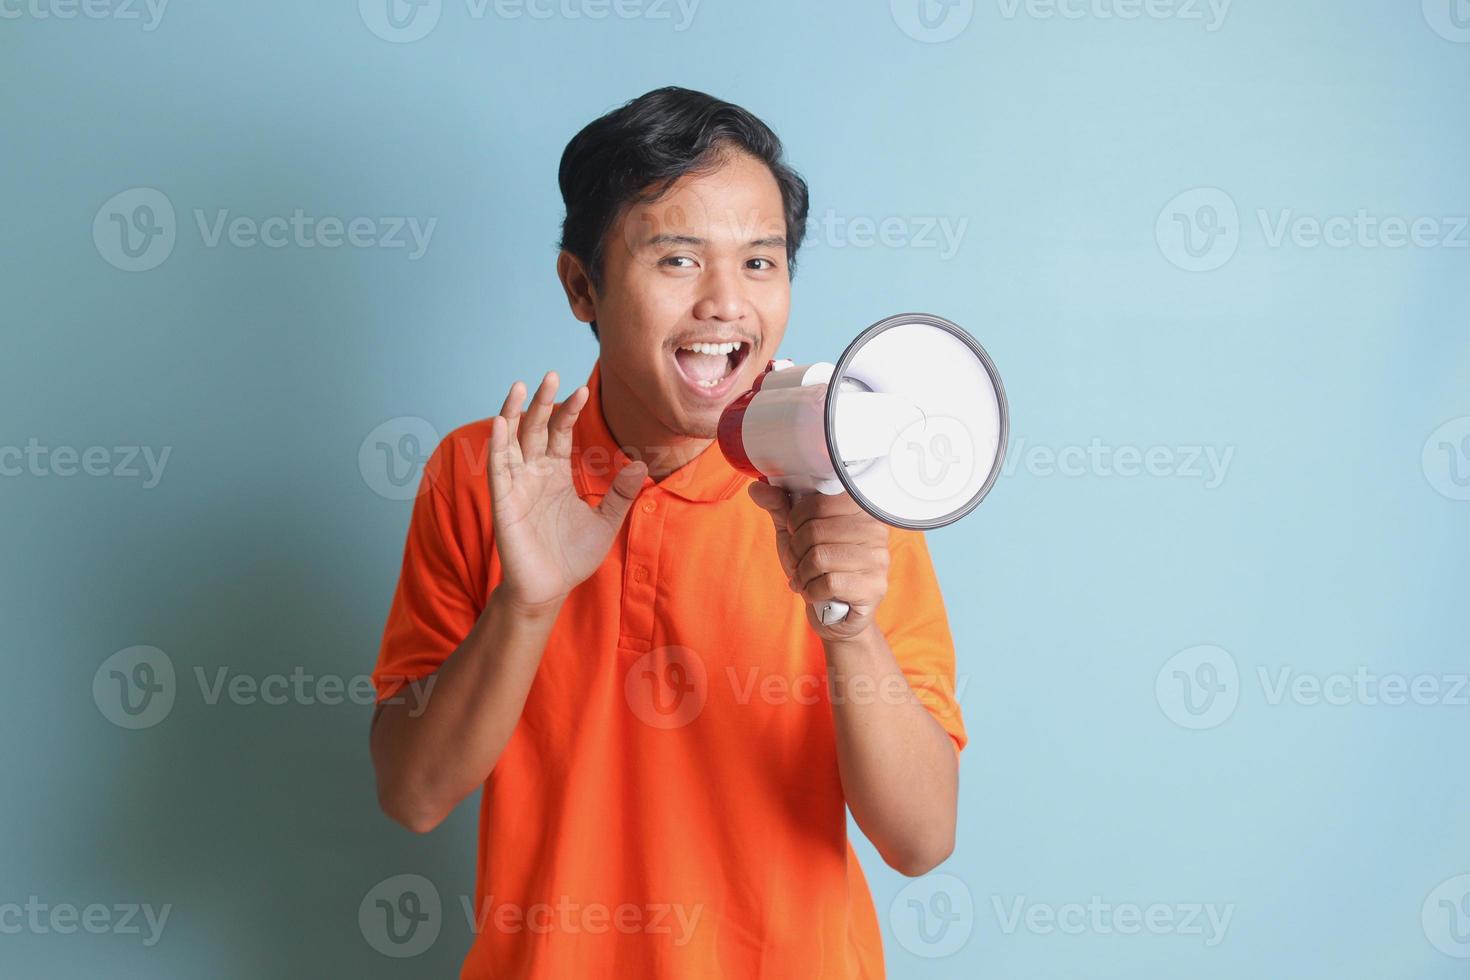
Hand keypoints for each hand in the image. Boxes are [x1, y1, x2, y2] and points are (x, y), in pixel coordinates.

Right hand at [488, 372, 646, 614]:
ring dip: (514, 412)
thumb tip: (642, 464)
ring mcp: (516, 485)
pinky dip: (498, 444)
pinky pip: (498, 468)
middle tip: (551, 374)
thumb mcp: (605, 522)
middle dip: (542, 401)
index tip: (584, 390)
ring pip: (512, 440)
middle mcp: (533, 474)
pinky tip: (501, 421)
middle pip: (535, 428)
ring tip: (521, 385)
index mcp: (556, 474)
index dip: (569, 411)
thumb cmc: (571, 557)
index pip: (560, 433)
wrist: (549, 589)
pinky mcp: (503, 501)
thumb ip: (620, 494)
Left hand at [747, 483, 890, 640]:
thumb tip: (757, 488)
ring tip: (805, 578)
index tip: (795, 532)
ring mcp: (878, 559)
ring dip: (802, 573)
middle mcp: (874, 531)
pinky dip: (812, 591)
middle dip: (795, 551)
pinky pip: (830, 583)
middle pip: (815, 531)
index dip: (796, 519)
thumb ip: (781, 509)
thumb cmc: (819, 569)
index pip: (820, 502)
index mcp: (858, 510)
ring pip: (820, 557)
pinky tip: (815, 593)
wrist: (837, 615)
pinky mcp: (874, 587)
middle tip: (796, 563)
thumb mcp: (796, 535)